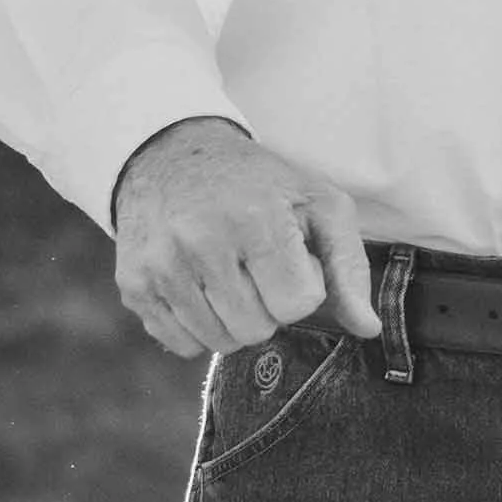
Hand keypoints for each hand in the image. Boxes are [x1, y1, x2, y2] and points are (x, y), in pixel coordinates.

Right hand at [113, 116, 381, 358]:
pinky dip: (200, 327)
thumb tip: (368, 328)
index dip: (302, 287)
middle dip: (269, 306)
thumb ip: (348, 266)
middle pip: (258, 330)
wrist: (173, 157)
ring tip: (232, 275)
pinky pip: (182, 345)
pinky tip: (201, 286)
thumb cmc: (259, 184)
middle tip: (258, 268)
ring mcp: (161, 267)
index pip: (297, 304)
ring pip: (220, 343)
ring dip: (236, 320)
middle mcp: (201, 243)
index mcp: (255, 219)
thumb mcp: (318, 204)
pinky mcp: (133, 286)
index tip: (291, 258)